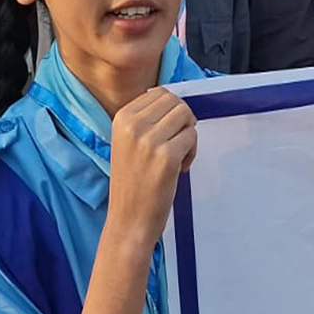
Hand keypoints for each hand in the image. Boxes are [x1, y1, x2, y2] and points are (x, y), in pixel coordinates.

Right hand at [104, 88, 196, 253]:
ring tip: (176, 157)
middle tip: (174, 145)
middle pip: (176, 102)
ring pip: (187, 117)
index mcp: (121, 117)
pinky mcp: (166, 157)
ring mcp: (149, 140)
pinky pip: (192, 137)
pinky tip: (178, 169)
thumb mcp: (128, 142)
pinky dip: (191, 152)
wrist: (128, 220)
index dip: (170, 112)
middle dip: (182, 122)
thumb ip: (146, 119)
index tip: (163, 134)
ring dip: (188, 136)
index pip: (160, 93)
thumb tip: (175, 100)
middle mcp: (133, 125)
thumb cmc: (133, 182)